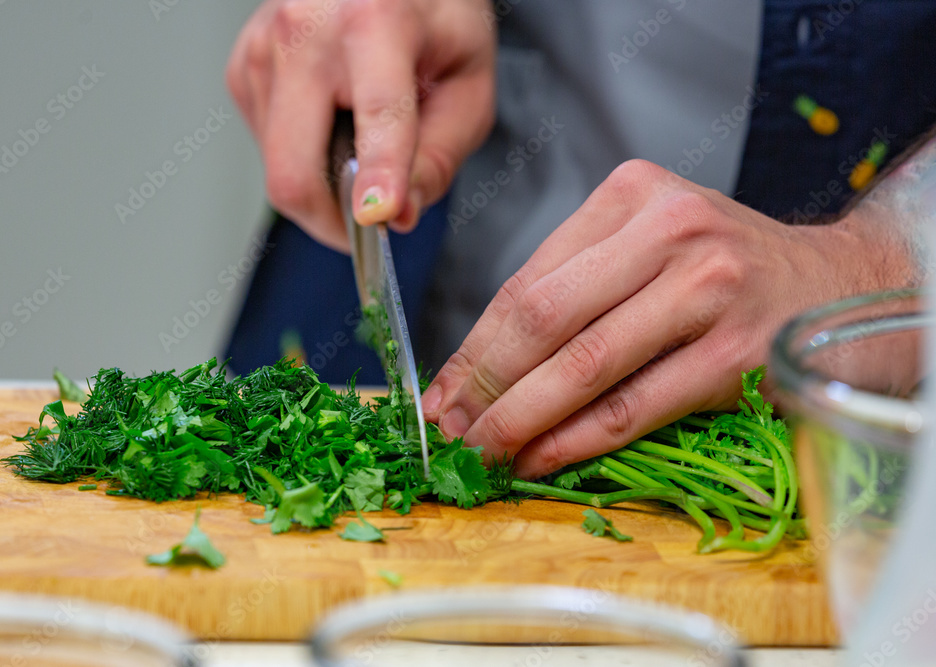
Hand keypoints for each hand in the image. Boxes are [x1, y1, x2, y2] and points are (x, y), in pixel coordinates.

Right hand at [226, 0, 495, 250]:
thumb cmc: (431, 22)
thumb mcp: (466, 86)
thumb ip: (439, 157)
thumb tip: (398, 215)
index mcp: (374, 18)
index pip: (378, 112)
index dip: (378, 174)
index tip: (375, 217)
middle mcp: (303, 29)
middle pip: (294, 168)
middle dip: (333, 219)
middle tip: (370, 225)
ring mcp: (262, 49)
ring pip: (280, 169)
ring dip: (323, 183)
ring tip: (361, 139)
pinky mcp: (243, 69)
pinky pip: (267, 149)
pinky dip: (303, 156)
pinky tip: (332, 120)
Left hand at [420, 159, 915, 478]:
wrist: (832, 283)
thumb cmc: (722, 265)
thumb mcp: (649, 238)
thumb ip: (574, 279)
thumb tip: (483, 363)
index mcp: (633, 195)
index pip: (528, 280)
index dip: (473, 345)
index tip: (441, 391)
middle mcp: (671, 231)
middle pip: (544, 319)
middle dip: (484, 384)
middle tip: (450, 429)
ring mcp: (708, 291)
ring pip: (584, 367)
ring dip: (520, 419)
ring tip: (484, 451)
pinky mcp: (735, 355)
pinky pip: (633, 407)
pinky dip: (577, 440)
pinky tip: (542, 458)